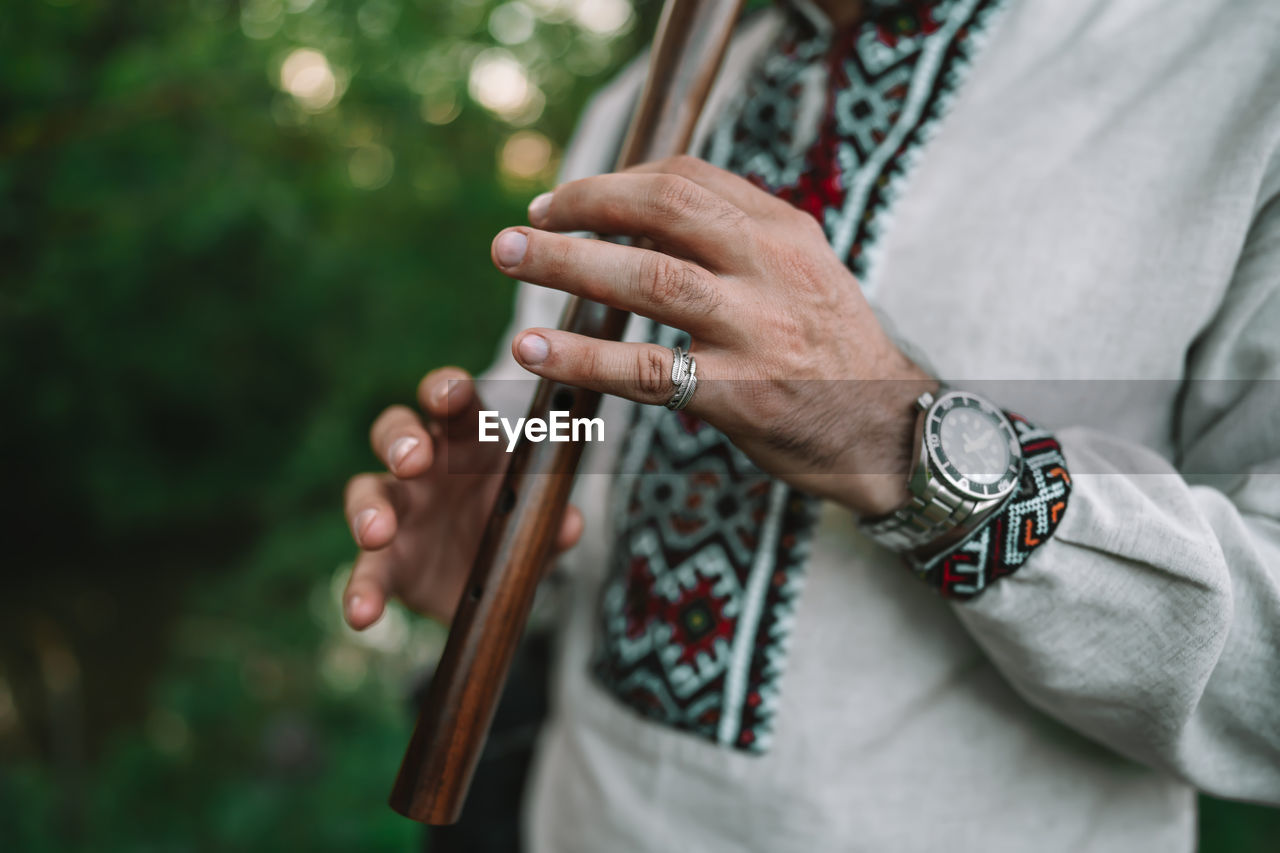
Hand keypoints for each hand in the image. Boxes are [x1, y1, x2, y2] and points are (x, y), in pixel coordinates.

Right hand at [341, 368, 583, 627]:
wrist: (492, 587)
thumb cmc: (511, 528)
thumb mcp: (538, 526)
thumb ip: (551, 524)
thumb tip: (570, 523)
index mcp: (468, 441)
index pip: (456, 404)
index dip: (449, 391)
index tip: (450, 394)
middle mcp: (425, 466)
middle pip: (398, 431)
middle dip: (402, 440)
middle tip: (413, 460)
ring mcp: (397, 510)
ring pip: (368, 490)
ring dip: (369, 509)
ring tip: (377, 533)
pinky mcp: (386, 561)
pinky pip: (367, 570)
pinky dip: (360, 590)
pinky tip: (361, 612)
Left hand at [490, 156, 934, 516]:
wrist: (889, 430)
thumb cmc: (830, 350)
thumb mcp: (802, 273)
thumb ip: (736, 239)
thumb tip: (642, 211)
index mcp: (784, 231)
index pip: (688, 180)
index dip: (614, 183)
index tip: (564, 201)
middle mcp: (774, 269)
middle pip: (666, 212)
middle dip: (584, 206)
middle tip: (521, 223)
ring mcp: (760, 331)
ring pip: (651, 280)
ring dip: (570, 264)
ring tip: (510, 258)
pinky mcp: (742, 394)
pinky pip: (649, 370)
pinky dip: (585, 359)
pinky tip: (535, 353)